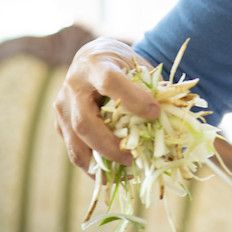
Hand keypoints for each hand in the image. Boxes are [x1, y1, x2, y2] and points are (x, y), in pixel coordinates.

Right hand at [53, 37, 160, 174]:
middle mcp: (73, 86)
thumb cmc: (119, 62)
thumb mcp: (136, 64)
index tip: (155, 113)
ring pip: (75, 143)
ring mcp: (62, 107)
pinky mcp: (59, 123)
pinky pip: (74, 150)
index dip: (132, 99)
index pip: (110, 82)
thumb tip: (172, 116)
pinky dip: (93, 166)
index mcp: (95, 65)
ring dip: (100, 163)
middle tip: (134, 157)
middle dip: (110, 145)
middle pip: (85, 122)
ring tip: (125, 173)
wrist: (91, 56)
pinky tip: (112, 174)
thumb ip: (150, 87)